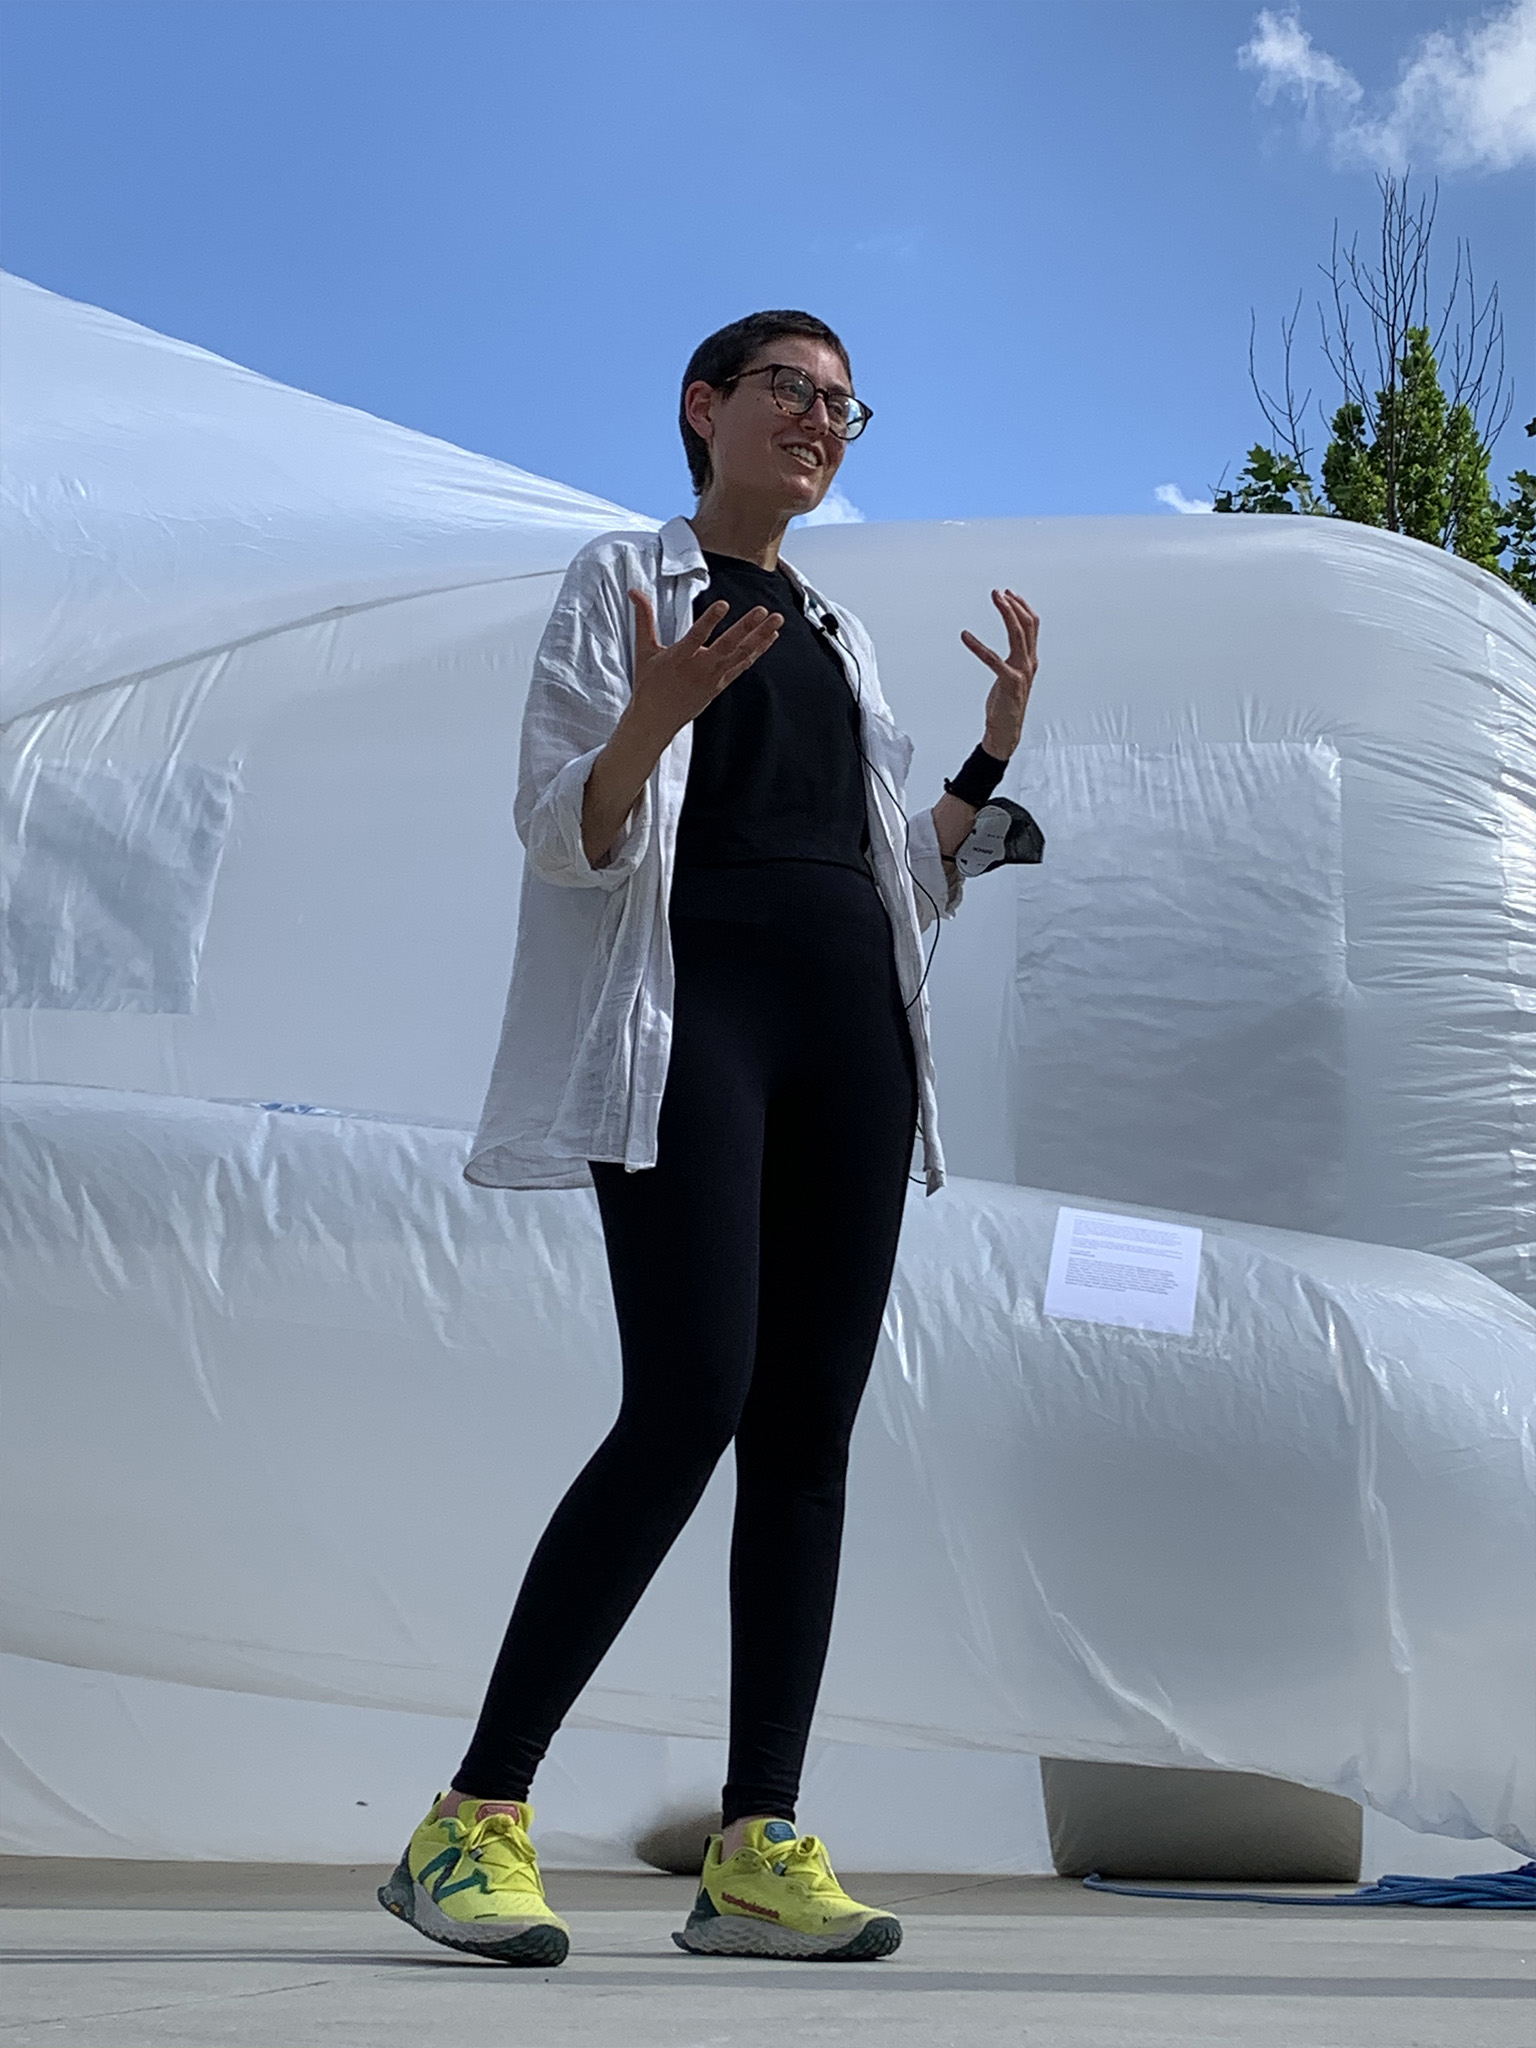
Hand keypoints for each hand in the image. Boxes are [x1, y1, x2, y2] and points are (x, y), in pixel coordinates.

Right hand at [625, 588, 781, 746]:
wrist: (657, 719)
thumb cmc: (649, 683)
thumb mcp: (643, 650)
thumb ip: (643, 618)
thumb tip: (634, 591)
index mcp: (679, 657)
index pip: (696, 635)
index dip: (710, 620)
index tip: (723, 605)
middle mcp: (700, 668)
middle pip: (727, 645)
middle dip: (746, 627)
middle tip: (762, 611)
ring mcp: (713, 677)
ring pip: (741, 654)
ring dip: (760, 636)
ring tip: (777, 619)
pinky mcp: (721, 684)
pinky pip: (743, 665)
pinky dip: (757, 651)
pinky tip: (770, 637)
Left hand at [960, 588, 1037, 758]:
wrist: (1005, 731)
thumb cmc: (1006, 706)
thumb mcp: (1012, 677)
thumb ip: (1014, 660)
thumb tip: (1012, 645)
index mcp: (1030, 661)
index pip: (1032, 626)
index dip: (1021, 607)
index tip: (1008, 594)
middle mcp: (1029, 663)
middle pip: (1027, 625)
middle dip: (1013, 605)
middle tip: (998, 592)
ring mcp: (1021, 672)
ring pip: (1018, 634)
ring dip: (1006, 613)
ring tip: (995, 599)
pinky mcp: (1009, 682)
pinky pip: (993, 658)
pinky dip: (978, 645)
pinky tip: (965, 636)